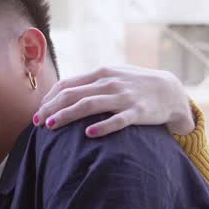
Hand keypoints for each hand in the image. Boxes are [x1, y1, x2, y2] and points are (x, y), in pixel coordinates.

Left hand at [35, 65, 194, 136]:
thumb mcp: (111, 77)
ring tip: (51, 126)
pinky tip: (89, 134)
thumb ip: (89, 84)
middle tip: (36, 123)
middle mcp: (109, 83)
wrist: (171, 90)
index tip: (38, 113)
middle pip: (73, 94)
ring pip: (90, 105)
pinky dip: (103, 126)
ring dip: (67, 115)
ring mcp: (124, 96)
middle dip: (51, 108)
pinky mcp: (139, 111)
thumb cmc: (134, 85)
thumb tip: (60, 94)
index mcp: (100, 73)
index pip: (67, 84)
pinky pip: (119, 119)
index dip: (49, 99)